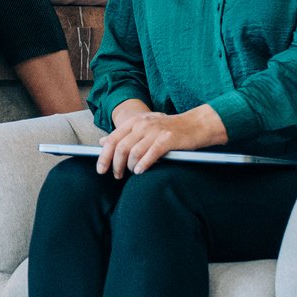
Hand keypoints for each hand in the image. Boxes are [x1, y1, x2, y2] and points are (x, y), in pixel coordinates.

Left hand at [94, 102, 228, 178]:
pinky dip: (143, 164)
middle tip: (116, 176)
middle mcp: (142, 124)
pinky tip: (140, 171)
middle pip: (121, 148)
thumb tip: (102, 142)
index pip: (112, 139)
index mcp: (134, 121)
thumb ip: (123, 134)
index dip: (104, 156)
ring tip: (131, 173)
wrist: (195, 124)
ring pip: (134, 152)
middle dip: (115, 165)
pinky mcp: (167, 139)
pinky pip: (150, 154)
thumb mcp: (143, 126)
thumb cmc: (168, 128)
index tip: (100, 169)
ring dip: (130, 166)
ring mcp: (155, 131)